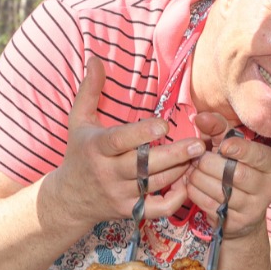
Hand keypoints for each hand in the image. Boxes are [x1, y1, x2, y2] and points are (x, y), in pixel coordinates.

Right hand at [49, 58, 204, 224]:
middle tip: (200, 144)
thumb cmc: (78, 154)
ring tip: (201, 156)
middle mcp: (108, 173)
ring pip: (155, 184)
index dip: (142, 133)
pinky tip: (187, 183)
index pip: (119, 141)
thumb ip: (89, 90)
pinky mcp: (129, 210)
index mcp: (96, 148)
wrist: (69, 200)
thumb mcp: (78, 121)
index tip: (165, 124)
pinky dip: (175, 200)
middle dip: (174, 155)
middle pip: (144, 165)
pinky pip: (157, 209)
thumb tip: (95, 58)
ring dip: (180, 171)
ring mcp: (120, 194)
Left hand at [182, 111, 270, 238]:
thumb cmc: (234, 172)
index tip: (223, 146)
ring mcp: (253, 209)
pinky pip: (209, 204)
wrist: (241, 216)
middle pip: (237, 174)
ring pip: (221, 190)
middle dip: (210, 163)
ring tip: (191, 170)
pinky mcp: (236, 223)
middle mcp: (268, 188)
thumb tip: (201, 116)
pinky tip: (191, 184)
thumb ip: (218, 129)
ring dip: (199, 178)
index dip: (241, 150)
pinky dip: (195, 192)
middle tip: (196, 158)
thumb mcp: (230, 148)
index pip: (259, 156)